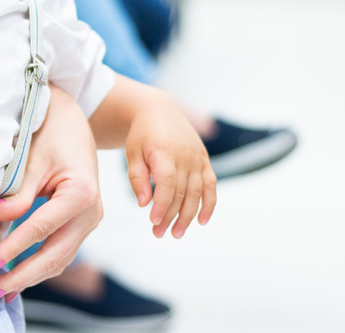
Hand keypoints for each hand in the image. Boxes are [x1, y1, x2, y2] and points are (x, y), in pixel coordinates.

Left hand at [0, 87, 102, 300]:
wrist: (74, 122)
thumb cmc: (52, 132)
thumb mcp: (31, 158)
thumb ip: (18, 193)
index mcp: (81, 193)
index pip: (40, 230)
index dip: (13, 249)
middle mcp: (92, 212)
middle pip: (55, 256)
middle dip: (22, 276)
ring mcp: (91, 220)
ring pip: (60, 259)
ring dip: (30, 276)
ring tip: (0, 289)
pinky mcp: (83, 223)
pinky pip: (62, 251)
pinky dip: (40, 265)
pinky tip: (17, 274)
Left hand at [124, 89, 216, 238]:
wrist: (160, 111)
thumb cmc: (141, 135)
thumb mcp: (132, 153)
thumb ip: (137, 178)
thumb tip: (144, 204)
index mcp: (165, 151)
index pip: (168, 184)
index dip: (162, 205)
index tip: (153, 222)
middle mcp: (185, 155)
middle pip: (182, 192)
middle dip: (171, 216)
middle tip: (159, 233)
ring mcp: (197, 158)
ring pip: (197, 193)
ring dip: (189, 216)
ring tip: (176, 233)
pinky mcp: (204, 160)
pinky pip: (211, 185)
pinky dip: (209, 204)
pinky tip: (202, 222)